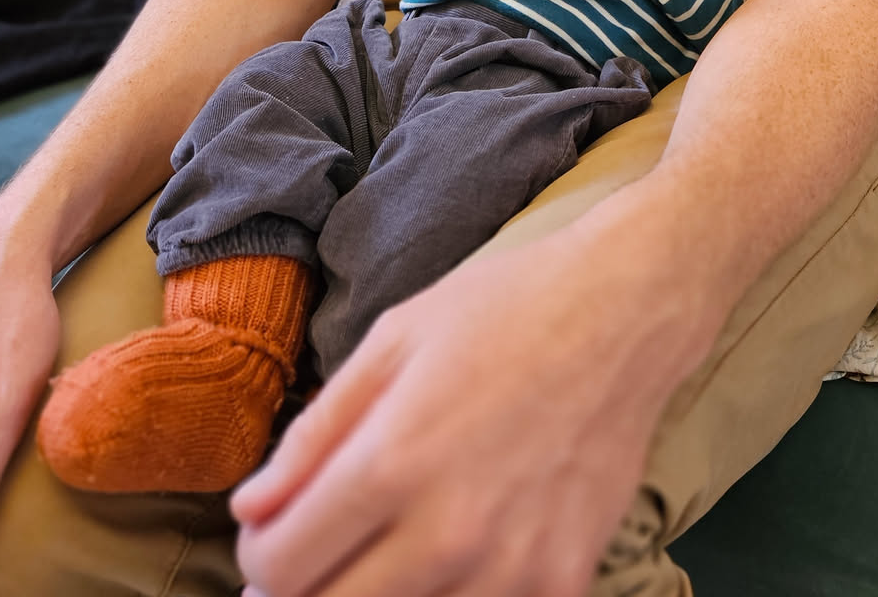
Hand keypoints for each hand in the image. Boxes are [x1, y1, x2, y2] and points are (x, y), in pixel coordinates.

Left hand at [231, 224, 679, 596]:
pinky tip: (455, 556)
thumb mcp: (394, 340)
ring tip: (387, 549)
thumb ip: (315, 432)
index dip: (260, 557)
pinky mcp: (562, 583)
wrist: (625, 312)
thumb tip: (251, 509)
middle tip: (320, 553)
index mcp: (392, 462)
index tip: (275, 533)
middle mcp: (447, 532)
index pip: (279, 568)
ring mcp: (511, 569)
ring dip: (379, 594)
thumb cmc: (505, 310)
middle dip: (306, 589)